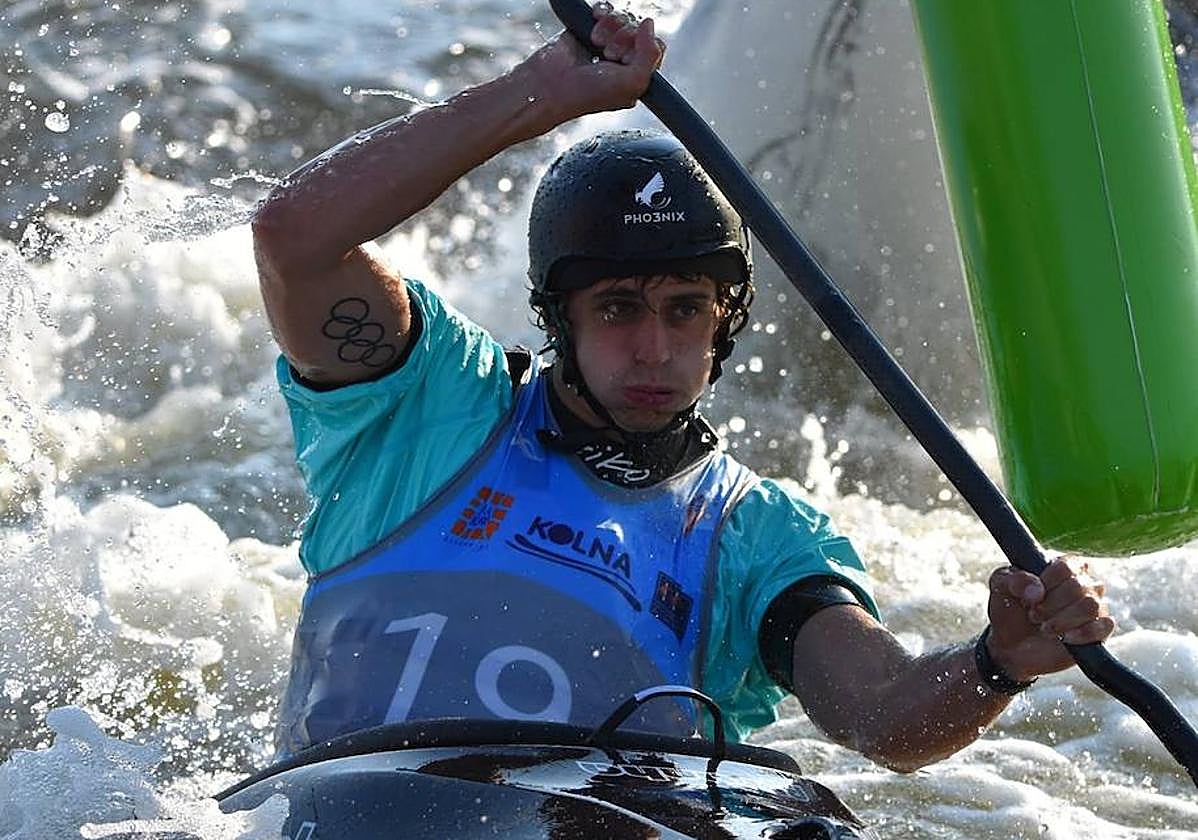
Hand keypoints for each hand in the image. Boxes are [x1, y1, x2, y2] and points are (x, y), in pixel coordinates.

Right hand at [516, 2, 665, 123]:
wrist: (551, 86)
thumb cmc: (588, 93)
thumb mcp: (632, 83)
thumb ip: (651, 54)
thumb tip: (649, 24)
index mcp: (635, 77)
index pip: (655, 48)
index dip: (643, 46)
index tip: (626, 58)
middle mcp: (622, 61)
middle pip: (639, 30)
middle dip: (624, 38)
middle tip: (609, 54)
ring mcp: (605, 44)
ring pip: (623, 19)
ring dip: (611, 27)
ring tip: (596, 43)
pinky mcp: (588, 30)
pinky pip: (605, 10)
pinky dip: (601, 12)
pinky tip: (594, 23)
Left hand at [985, 556, 1115, 681]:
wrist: (1010, 646)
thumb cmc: (1009, 610)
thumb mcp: (1000, 587)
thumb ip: (1013, 579)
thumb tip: (1037, 590)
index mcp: (1062, 568)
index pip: (1068, 565)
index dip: (1048, 581)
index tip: (1030, 596)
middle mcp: (1083, 584)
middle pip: (1079, 586)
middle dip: (1050, 604)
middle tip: (1033, 615)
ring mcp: (1093, 608)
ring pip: (1092, 605)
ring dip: (1063, 619)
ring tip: (1045, 628)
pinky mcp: (1099, 632)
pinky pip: (1105, 626)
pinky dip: (1084, 633)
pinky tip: (1065, 638)